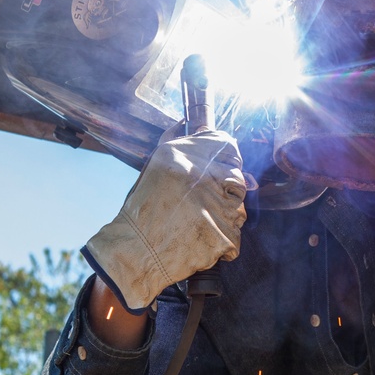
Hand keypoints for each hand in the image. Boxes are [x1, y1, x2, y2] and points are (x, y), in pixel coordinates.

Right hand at [82, 131, 246, 312]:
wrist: (136, 251)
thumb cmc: (142, 210)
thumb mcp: (154, 166)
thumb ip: (175, 141)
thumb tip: (185, 122)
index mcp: (186, 157)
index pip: (228, 145)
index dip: (228, 157)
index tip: (223, 168)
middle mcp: (204, 179)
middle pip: (238, 178)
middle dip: (227, 191)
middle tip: (206, 204)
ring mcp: (217, 208)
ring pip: (239, 209)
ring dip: (224, 217)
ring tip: (198, 224)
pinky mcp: (223, 237)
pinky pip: (235, 237)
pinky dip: (222, 242)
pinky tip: (200, 240)